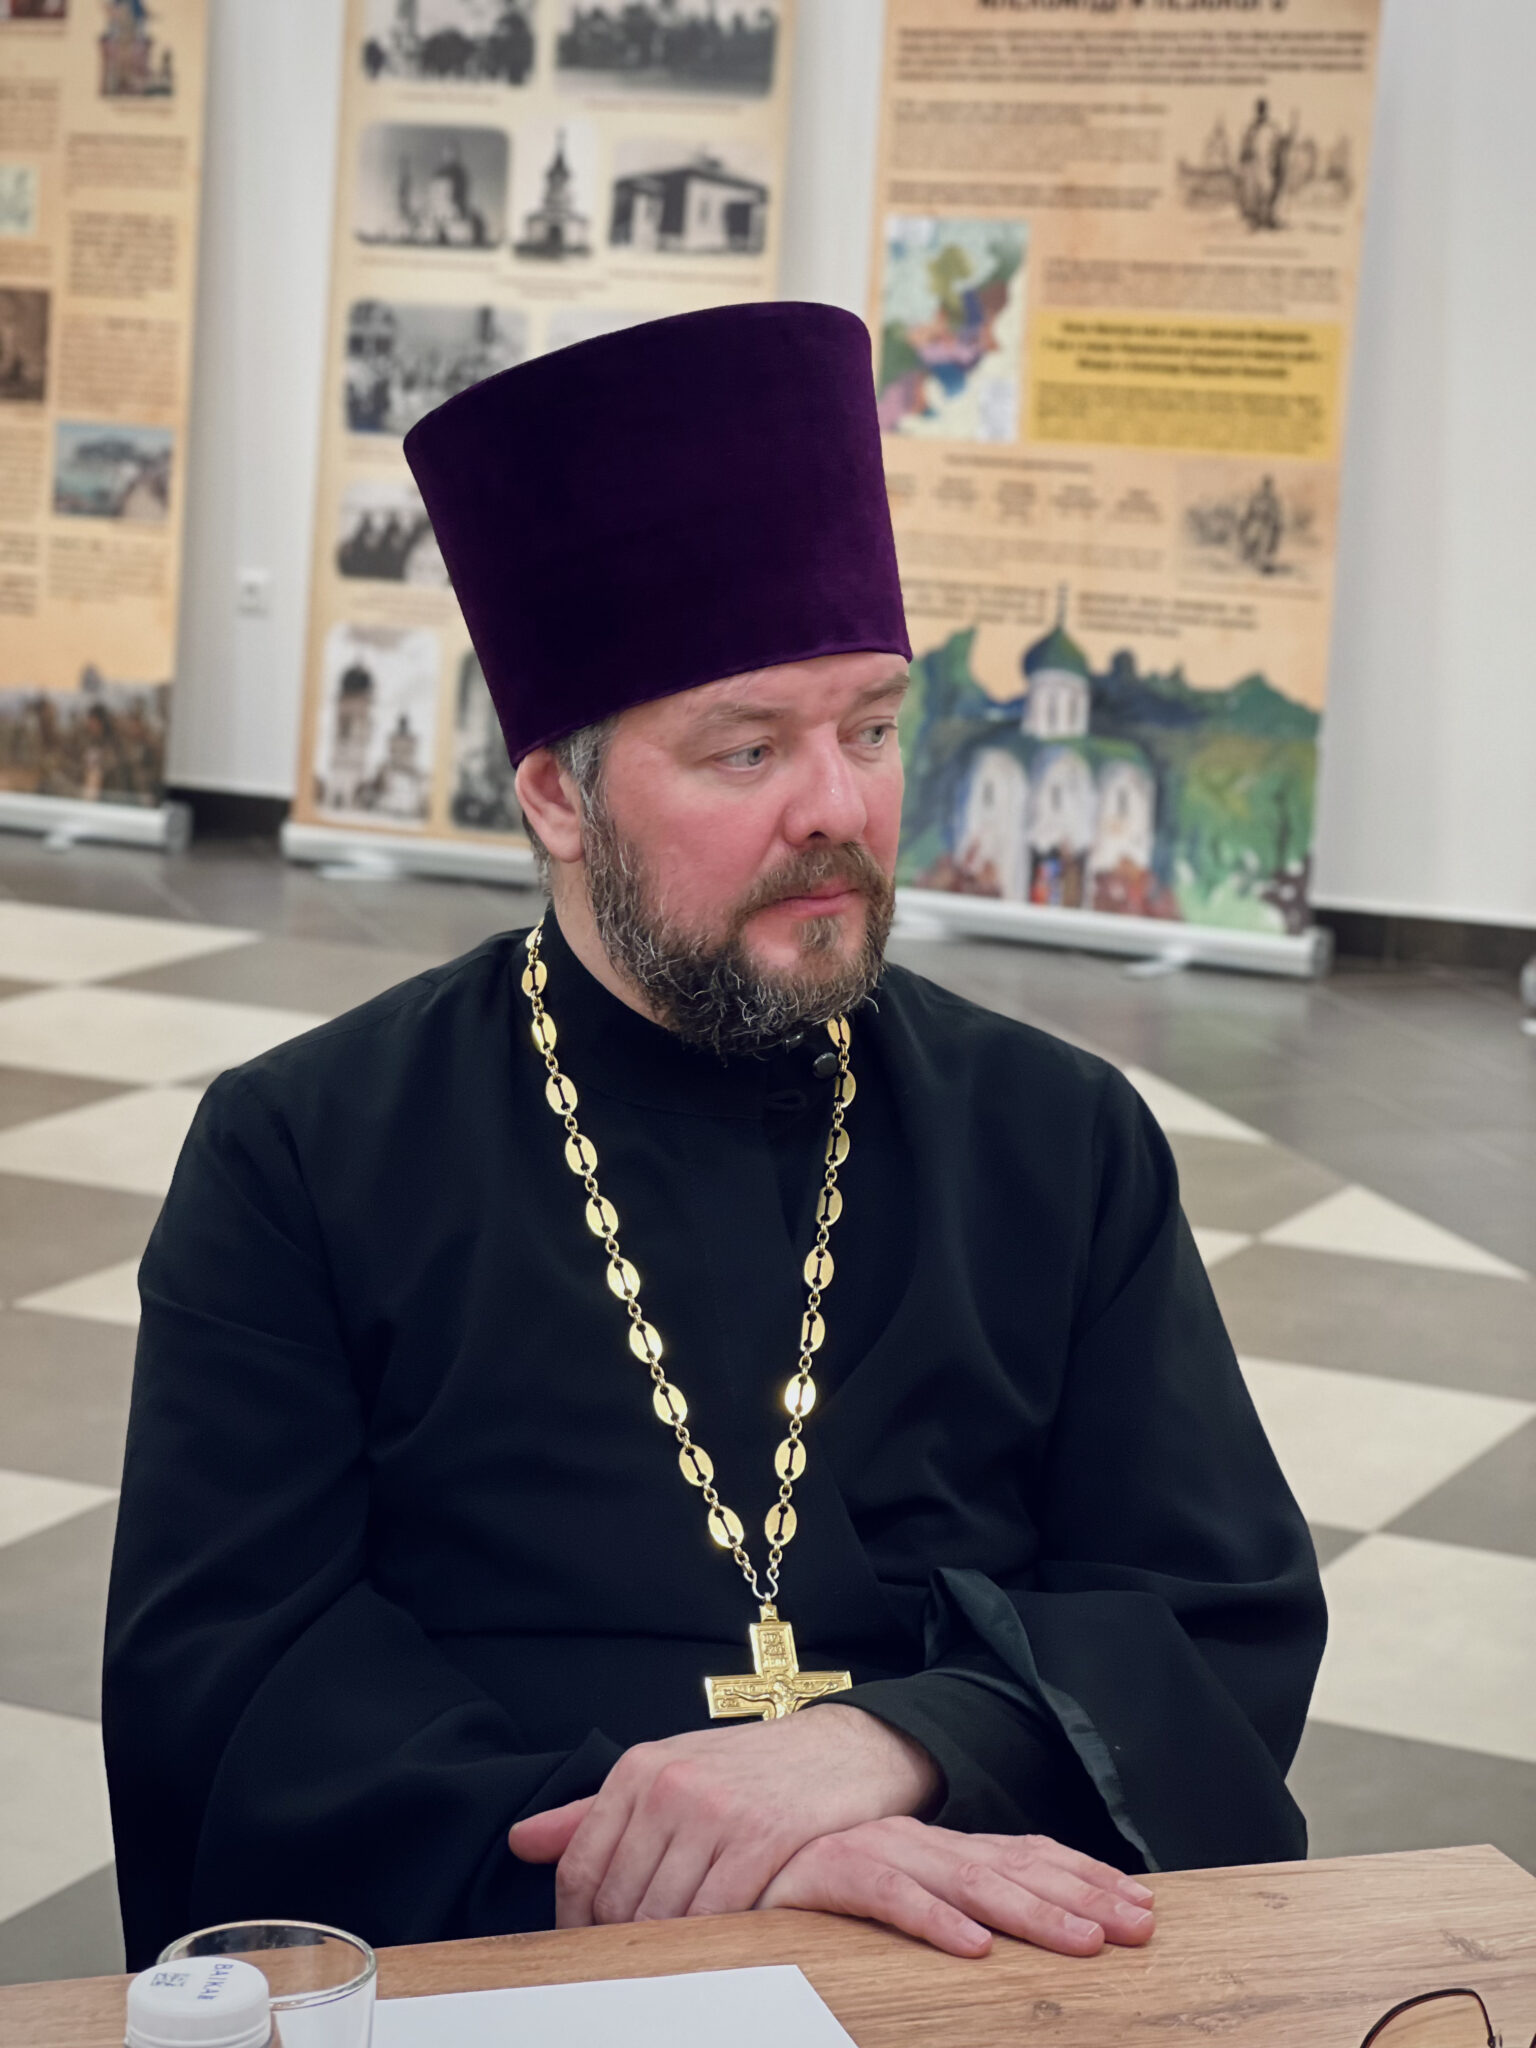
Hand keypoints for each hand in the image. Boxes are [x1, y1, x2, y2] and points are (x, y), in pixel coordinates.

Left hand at [508, 1705, 939, 1928]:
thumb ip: (594, 1812)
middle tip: (643, 1965)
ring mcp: (717, 1810)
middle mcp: (671, 1785)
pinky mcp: (764, 1836)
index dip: (577, 1926)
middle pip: (620, 1901)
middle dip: (625, 1945)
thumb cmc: (750, 1767)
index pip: (581, 1868)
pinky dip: (716, 1941)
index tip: (590, 1953)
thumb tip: (521, 1842)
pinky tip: (724, 1943)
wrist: (846, 1746)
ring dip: (671, 1950)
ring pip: (666, 1916)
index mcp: (639, 1769)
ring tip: (682, 1960)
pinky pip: (719, 1914)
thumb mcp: (670, 1771)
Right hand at [757, 1818, 1155, 1958]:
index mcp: (932, 1848)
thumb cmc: (800, 1889)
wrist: (714, 1855)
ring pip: (965, 1878)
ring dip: (1029, 1910)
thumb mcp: (888, 1898)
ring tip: (1083, 1941)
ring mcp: (872, 1850)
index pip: (1022, 1855)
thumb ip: (940, 1910)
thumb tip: (1004, 1942)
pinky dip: (931, 1917)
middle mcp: (913, 1841)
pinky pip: (886, 1894)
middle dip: (1082, 1894)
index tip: (1140, 1901)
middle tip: (1139, 1924)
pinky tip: (972, 1945)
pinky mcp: (824, 1870)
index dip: (1082, 1876)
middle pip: (1011, 1866)